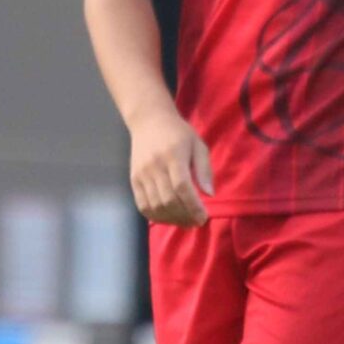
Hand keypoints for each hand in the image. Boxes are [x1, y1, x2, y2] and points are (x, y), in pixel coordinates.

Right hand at [129, 110, 213, 226]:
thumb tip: (209, 194)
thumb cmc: (178, 133)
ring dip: (172, 219)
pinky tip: (168, 218)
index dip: (193, 206)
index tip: (203, 217)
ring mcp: (142, 174)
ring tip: (185, 222)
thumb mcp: (198, 144)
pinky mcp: (134, 180)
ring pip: (156, 205)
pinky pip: (142, 205)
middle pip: (169, 199)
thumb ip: (204, 169)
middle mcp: (155, 166)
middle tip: (196, 222)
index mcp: (173, 155)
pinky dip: (155, 216)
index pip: (182, 187)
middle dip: (185, 216)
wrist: (148, 121)